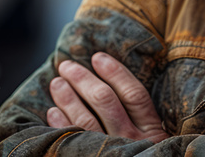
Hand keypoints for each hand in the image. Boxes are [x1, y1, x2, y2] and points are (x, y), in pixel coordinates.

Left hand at [46, 52, 169, 142]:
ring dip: (68, 97)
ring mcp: (111, 151)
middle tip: (67, 66)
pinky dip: (61, 124)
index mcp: (150, 129)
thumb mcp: (152, 137)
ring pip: (86, 119)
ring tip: (57, 83)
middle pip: (105, 101)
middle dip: (83, 79)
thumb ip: (137, 115)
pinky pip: (74, 139)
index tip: (97, 57)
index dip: (115, 73)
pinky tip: (52, 111)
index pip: (133, 94)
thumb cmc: (144, 154)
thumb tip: (108, 81)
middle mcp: (131, 139)